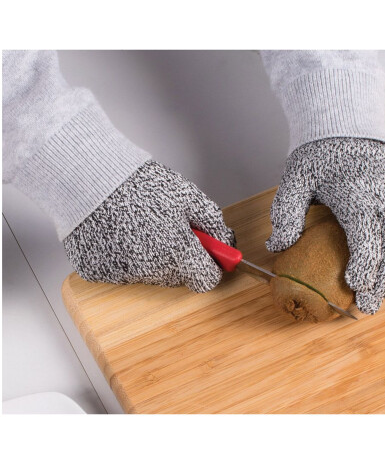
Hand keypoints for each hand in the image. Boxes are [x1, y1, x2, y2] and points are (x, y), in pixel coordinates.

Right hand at [64, 160, 233, 291]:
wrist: (88, 174)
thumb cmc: (140, 182)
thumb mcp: (188, 196)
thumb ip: (213, 224)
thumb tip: (227, 244)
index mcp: (176, 251)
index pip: (205, 280)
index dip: (209, 265)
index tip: (206, 254)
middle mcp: (150, 269)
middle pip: (176, 277)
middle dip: (178, 258)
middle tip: (167, 229)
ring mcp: (121, 273)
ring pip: (149, 275)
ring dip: (150, 257)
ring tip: (137, 225)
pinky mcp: (97, 272)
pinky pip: (121, 271)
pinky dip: (123, 256)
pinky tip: (117, 231)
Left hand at [266, 138, 384, 313]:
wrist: (351, 132)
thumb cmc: (321, 159)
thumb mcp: (295, 177)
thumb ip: (287, 211)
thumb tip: (278, 246)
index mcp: (356, 193)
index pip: (366, 233)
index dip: (364, 262)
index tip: (354, 286)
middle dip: (381, 280)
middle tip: (366, 307)